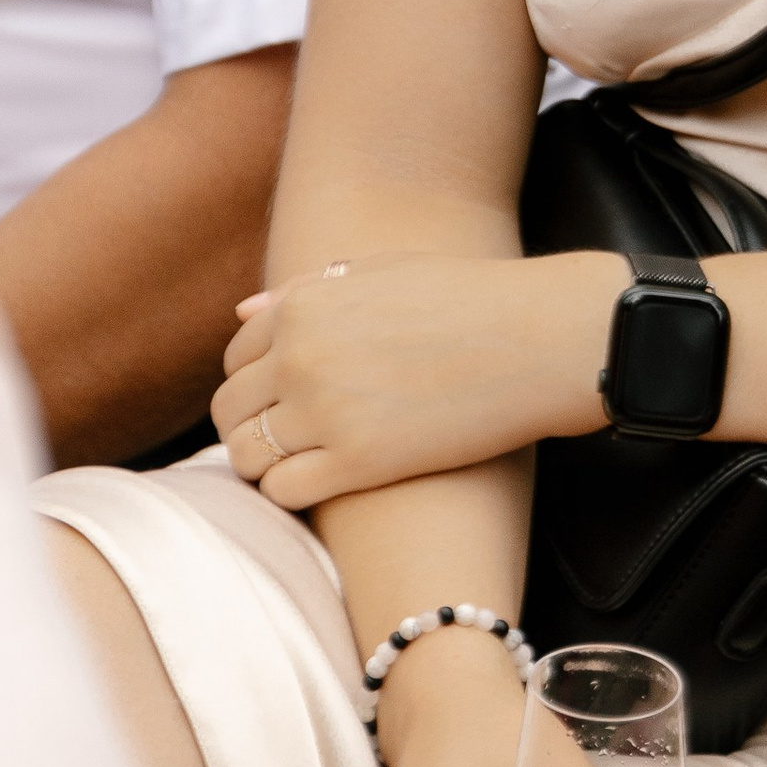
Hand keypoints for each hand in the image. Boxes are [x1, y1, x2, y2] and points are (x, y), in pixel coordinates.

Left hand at [211, 251, 618, 507]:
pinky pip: (283, 491)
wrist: (535, 338)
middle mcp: (300, 356)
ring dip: (266, 465)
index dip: (255, 382)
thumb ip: (305, 292)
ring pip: (247, 457)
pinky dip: (293, 493)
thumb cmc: (466, 298)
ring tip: (305, 465)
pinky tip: (328, 483)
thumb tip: (242, 317)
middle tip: (289, 440)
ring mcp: (325, 411)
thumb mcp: (379, 273)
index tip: (285, 400)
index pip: (235, 358)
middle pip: (231, 411)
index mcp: (303, 306)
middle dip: (250, 427)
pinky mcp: (358, 462)